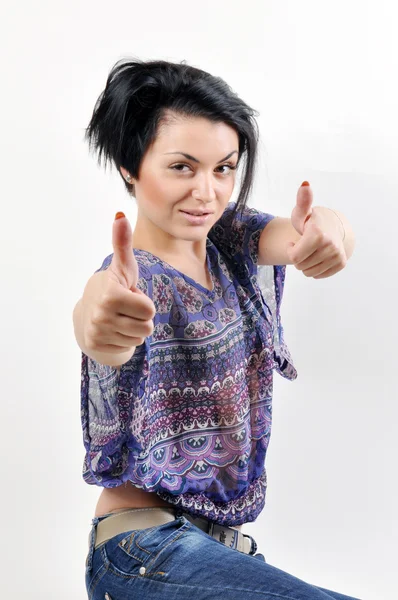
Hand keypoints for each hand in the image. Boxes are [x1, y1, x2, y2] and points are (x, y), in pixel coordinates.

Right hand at [81, 213, 155, 352]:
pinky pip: (129, 348)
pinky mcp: (97, 345)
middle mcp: (102, 315)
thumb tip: (120, 215)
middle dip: (141, 319)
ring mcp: (98, 332)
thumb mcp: (123, 266)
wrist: (88, 310)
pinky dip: (124, 341)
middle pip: (147, 327)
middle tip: (127, 309)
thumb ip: (123, 243)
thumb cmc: (115, 285)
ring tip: (121, 318)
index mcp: (111, 295)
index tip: (131, 296)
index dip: (145, 304)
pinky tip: (114, 331)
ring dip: (134, 329)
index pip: (150, 311)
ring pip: (139, 339)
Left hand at [287, 183, 346, 278]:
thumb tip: (305, 184)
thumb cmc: (311, 221)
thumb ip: (302, 202)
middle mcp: (330, 245)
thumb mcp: (302, 213)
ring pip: (308, 273)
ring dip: (305, 264)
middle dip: (298, 258)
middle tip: (303, 246)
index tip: (294, 242)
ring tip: (310, 251)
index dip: (290, 250)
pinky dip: (314, 269)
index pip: (294, 257)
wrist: (331, 227)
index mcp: (318, 234)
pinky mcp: (341, 263)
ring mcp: (337, 255)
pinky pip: (318, 275)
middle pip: (300, 266)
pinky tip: (317, 256)